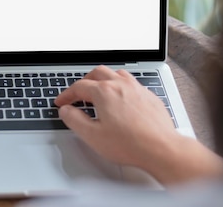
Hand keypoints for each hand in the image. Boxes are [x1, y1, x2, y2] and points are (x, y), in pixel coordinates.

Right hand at [55, 65, 222, 183]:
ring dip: (104, 79)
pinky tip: (121, 99)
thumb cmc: (130, 144)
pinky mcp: (149, 96)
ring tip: (99, 91)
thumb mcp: (92, 136)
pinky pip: (132, 83)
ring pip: (116, 74)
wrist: (161, 148)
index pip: (79, 87)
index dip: (67, 94)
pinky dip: (120, 86)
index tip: (62, 102)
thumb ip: (74, 120)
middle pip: (97, 73)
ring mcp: (137, 89)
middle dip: (84, 81)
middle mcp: (121, 85)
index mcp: (104, 92)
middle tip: (77, 93)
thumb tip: (66, 110)